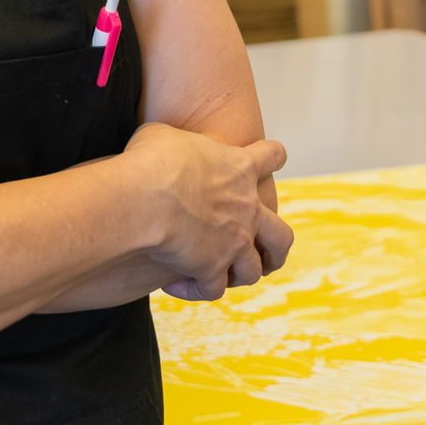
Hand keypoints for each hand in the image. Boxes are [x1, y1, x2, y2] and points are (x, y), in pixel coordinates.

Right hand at [125, 124, 286, 300]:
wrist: (145, 200)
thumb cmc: (151, 160)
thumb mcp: (163, 135)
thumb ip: (176, 142)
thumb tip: (161, 147)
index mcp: (239, 168)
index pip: (271, 156)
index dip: (272, 157)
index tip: (272, 159)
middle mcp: (246, 209)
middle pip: (280, 234)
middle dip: (275, 246)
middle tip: (265, 249)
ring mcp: (234, 243)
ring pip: (253, 269)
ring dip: (239, 274)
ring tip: (223, 276)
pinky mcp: (212, 269)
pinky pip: (212, 289)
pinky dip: (196, 289)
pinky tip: (176, 285)